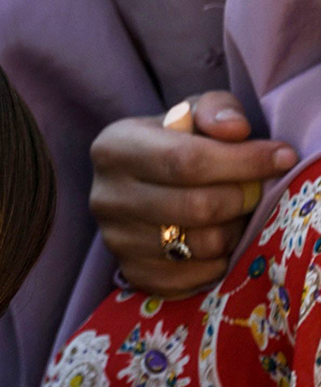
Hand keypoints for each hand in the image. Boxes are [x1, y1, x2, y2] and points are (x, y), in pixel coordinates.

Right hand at [90, 91, 295, 296]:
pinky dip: (217, 261)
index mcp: (113, 148)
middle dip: (242, 198)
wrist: (141, 184)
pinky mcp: (130, 272)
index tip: (281, 157)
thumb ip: (217, 109)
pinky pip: (192, 277)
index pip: (185, 160)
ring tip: (235, 214)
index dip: (242, 162)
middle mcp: (105, 196)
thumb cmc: (174, 143)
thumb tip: (236, 131)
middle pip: (196, 207)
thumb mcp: (193, 113)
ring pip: (199, 245)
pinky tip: (218, 238)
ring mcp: (114, 239)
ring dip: (233, 231)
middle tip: (257, 189)